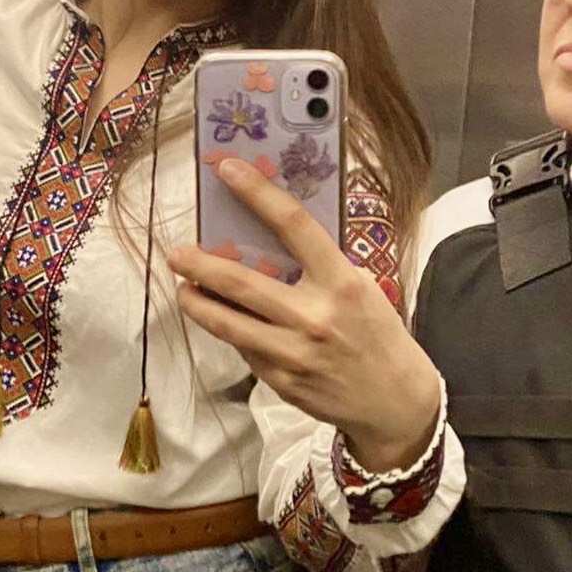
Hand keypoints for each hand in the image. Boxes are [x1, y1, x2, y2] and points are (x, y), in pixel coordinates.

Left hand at [168, 158, 440, 472]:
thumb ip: (320, 268)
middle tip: (176, 253)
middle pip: (242, 283)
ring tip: (183, 288)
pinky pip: (245, 350)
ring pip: (229, 324)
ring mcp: (294, 354)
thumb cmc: (377, 334)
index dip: (258, 193)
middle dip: (201, 265)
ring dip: (197, 303)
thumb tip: (268, 242)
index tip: (227, 169)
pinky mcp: (281, 382)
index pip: (294, 226)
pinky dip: (231, 332)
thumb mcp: (360, 289)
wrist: (395, 402)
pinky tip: (224, 321)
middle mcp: (315, 317)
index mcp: (341, 283)